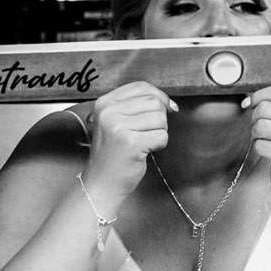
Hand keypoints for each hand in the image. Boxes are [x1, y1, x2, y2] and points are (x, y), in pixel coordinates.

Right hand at [79, 81, 174, 203]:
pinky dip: (159, 145)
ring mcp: (119, 127)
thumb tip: (168, 102)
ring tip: (143, 142)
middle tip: (148, 132)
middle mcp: (109, 112)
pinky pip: (162, 136)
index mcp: (104, 103)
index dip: (158, 96)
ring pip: (160, 118)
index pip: (141, 86)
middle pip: (154, 101)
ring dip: (159, 132)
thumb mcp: (115, 123)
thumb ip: (135, 106)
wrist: (102, 183)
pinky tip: (144, 151)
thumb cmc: (112, 155)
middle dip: (159, 118)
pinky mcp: (131, 143)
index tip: (164, 108)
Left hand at [245, 84, 270, 193]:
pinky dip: (259, 149)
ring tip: (266, 141)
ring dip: (256, 135)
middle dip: (255, 118)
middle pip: (266, 108)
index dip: (260, 95)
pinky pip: (261, 145)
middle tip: (259, 129)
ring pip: (261, 126)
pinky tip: (270, 153)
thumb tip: (247, 99)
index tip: (249, 103)